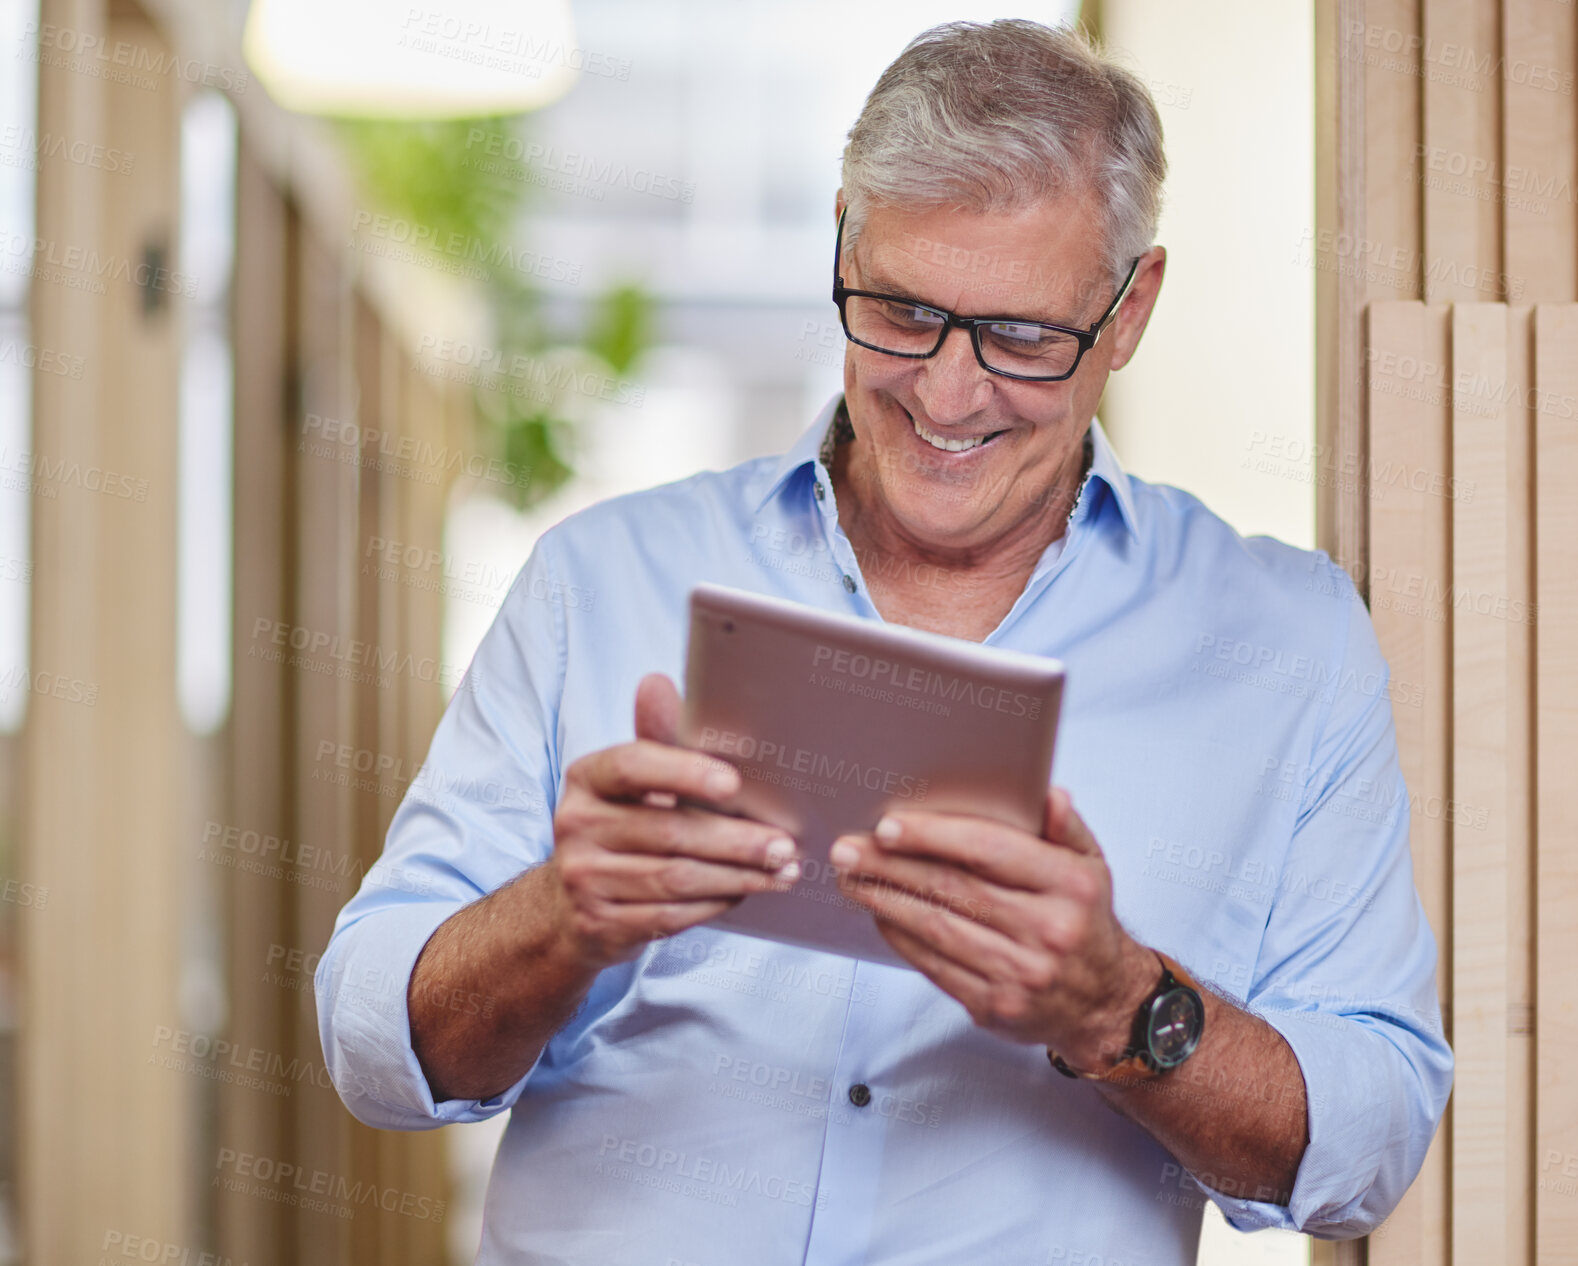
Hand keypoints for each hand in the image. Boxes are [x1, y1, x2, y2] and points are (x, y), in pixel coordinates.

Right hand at [544, 673, 800, 970]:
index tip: (733, 783)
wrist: (571, 904)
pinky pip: (670, 915)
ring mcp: (584, 878)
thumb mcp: (633, 781)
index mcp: (586, 778)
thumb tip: (657, 682)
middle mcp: (576, 825)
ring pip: (676, 878)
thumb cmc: (620, 825)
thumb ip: (656, 737)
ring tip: (781, 871)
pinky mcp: (600, 923)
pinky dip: (715, 904)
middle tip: (785, 844)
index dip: (683, 772)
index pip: (632, 766)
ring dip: (737, 876)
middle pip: (669, 831)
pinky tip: (744, 893)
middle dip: (736, 840)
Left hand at [829, 788, 1155, 1066]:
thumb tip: (1046, 794)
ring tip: (852, 878)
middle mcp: (1047, 930)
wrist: (1103, 1002)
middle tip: (848, 848)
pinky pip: (935, 966)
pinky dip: (901, 937)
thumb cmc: (1085, 921)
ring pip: (936, 929)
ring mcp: (1021, 973)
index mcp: (1070, 886)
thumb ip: (1064, 826)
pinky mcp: (995, 1006)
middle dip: (891, 866)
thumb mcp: (1091, 866)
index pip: (990, 851)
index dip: (934, 837)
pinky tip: (881, 913)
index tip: (889, 826)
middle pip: (953, 889)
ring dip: (885, 900)